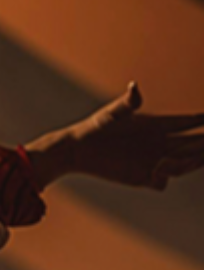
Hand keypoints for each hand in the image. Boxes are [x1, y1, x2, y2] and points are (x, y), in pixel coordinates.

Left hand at [44, 82, 203, 191]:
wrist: (77, 150)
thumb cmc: (94, 127)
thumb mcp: (112, 114)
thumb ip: (127, 103)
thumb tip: (134, 87)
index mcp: (156, 125)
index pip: (186, 122)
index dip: (201, 120)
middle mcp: (158, 143)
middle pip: (192, 144)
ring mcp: (152, 161)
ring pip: (183, 163)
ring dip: (190, 161)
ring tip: (185, 158)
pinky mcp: (140, 177)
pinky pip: (161, 182)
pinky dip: (164, 178)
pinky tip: (158, 172)